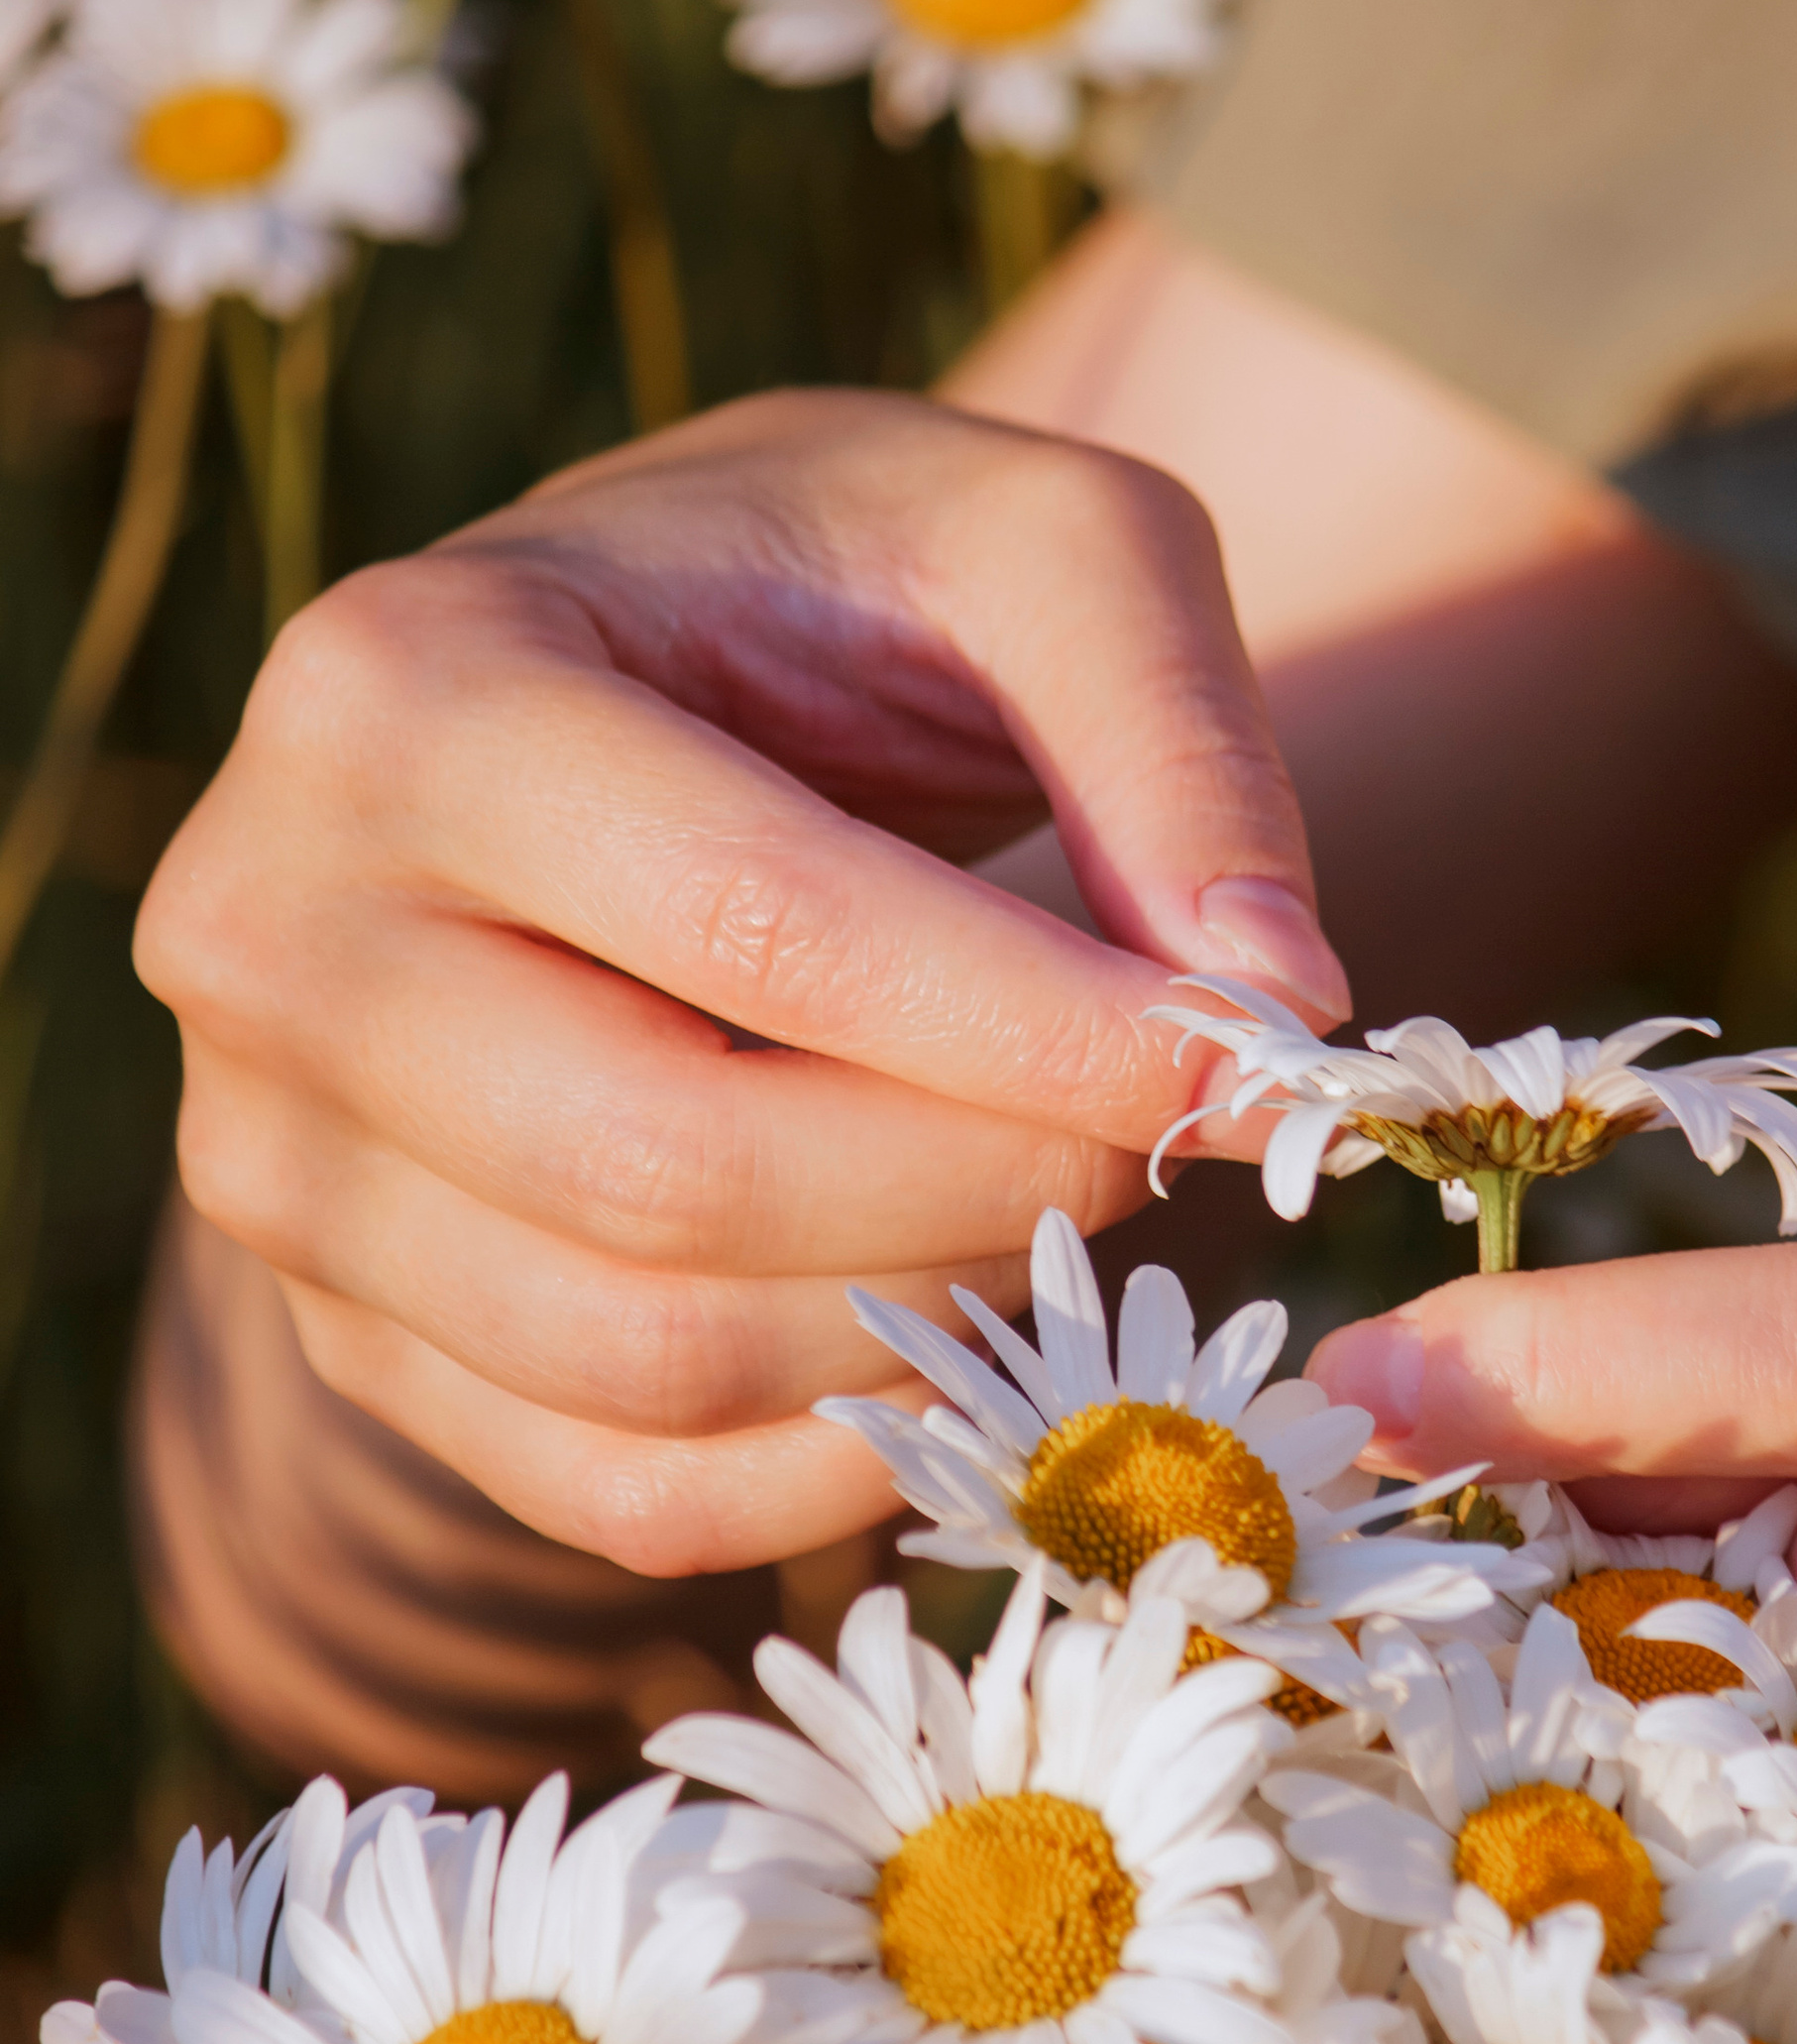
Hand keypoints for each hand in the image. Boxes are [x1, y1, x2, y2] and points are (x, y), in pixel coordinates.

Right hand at [136, 389, 1343, 1575]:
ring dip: (924, 1325)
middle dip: (978, 1188)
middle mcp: (268, 929)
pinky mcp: (344, 1330)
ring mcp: (273, 1160)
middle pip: (664, 1170)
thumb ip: (1177, 748)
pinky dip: (839, 1457)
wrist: (632, 684)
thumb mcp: (1045, 551)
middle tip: (1162, 1142)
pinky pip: (616, 1491)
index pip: (750, 921)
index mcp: (399, 684)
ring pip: (639, 1361)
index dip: (1027, 1029)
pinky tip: (967, 1340)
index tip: (1246, 1065)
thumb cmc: (841, 599)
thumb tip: (1282, 1010)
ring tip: (1060, 1206)